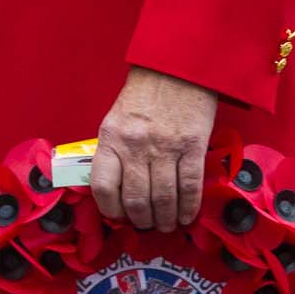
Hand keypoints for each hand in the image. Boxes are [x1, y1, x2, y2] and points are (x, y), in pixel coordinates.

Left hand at [92, 66, 218, 230]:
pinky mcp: (192, 148)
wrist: (175, 68)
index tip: (118, 216)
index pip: (102, 186)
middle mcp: (135, 146)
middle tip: (146, 224)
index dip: (110, 209)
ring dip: (165, 219)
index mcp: (111, 137)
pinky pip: (189, 188)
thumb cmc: (144, 94)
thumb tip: (116, 187)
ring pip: (163, 198)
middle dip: (141, 220)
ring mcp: (164, 148)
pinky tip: (186, 216)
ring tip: (166, 225)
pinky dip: (188, 208)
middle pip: (136, 199)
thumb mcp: (117, 119)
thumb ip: (115, 150)